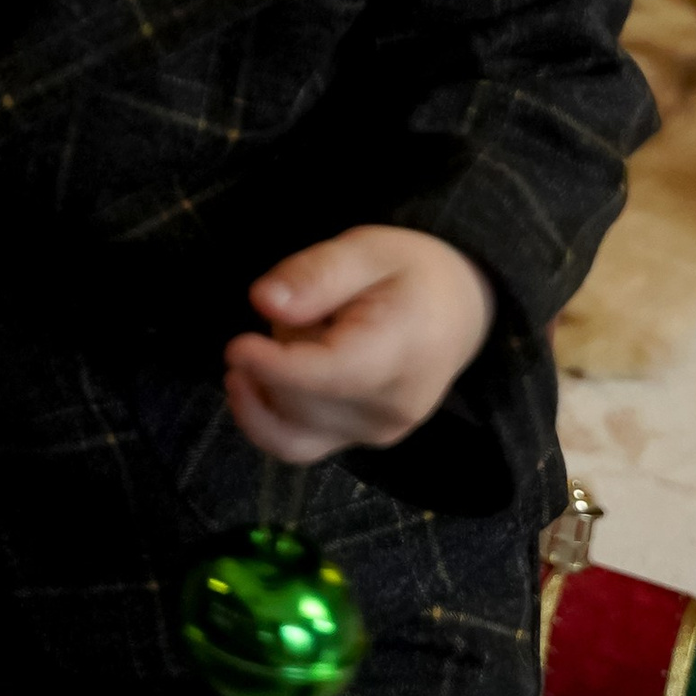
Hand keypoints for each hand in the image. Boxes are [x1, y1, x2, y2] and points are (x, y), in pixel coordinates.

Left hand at [223, 226, 497, 461]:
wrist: (458, 312)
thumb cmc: (410, 274)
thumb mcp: (366, 249)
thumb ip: (316, 273)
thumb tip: (263, 302)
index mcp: (401, 352)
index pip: (331, 376)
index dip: (276, 368)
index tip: (236, 347)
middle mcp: (390, 408)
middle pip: (301, 403)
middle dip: (274, 355)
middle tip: (297, 307)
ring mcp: (376, 433)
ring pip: (291, 429)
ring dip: (266, 387)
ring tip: (286, 336)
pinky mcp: (358, 442)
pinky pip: (297, 446)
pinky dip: (264, 417)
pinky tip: (251, 382)